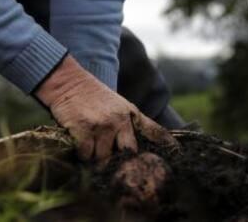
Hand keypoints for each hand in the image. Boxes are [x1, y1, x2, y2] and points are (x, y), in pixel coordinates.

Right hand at [34, 55, 177, 161]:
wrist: (68, 81)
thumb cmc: (92, 96)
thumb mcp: (118, 105)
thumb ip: (129, 123)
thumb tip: (136, 149)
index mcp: (131, 114)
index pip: (155, 131)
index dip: (169, 145)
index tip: (179, 155)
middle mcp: (120, 120)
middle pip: (129, 154)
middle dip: (121, 162)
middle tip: (115, 167)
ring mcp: (102, 125)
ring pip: (104, 158)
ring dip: (96, 159)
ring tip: (91, 151)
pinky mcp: (84, 130)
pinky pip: (86, 155)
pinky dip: (82, 155)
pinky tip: (80, 145)